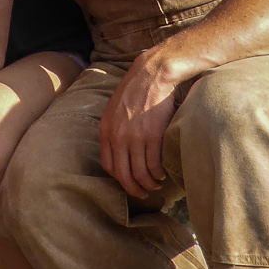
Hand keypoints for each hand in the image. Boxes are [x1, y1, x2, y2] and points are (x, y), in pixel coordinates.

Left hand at [99, 48, 183, 197]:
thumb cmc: (135, 90)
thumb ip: (114, 129)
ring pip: (140, 174)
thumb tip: (119, 150)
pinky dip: (158, 174)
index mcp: (106, 131)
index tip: (128, 182)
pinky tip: (163, 174)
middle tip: (142, 194)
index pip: (108, 166)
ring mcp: (135, 137)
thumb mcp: (114, 109)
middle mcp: (117, 137)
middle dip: (133, 189)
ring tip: (155, 185)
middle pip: (123, 175)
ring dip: (149, 185)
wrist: (152, 74)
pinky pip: (154, 165)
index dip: (119, 179)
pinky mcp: (153, 136)